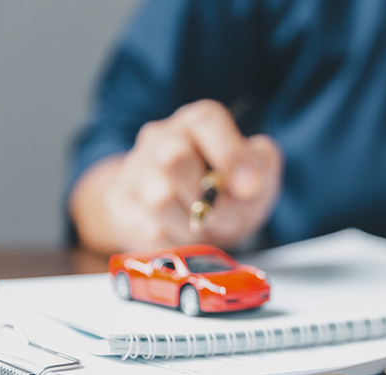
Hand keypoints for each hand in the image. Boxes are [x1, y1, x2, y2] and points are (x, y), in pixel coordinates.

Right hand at [70, 100, 282, 253]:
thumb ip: (262, 167)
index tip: (250, 186)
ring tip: (204, 225)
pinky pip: (150, 230)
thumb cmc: (228, 187)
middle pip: (173, 160)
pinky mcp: (123, 205)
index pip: (207, 122)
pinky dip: (177, 241)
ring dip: (193, 224)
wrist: (188, 214)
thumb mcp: (258, 172)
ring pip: (159, 199)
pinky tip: (184, 233)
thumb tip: (249, 181)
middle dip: (206, 198)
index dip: (230, 155)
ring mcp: (137, 170)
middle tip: (223, 213)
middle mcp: (163, 138)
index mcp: (199, 123)